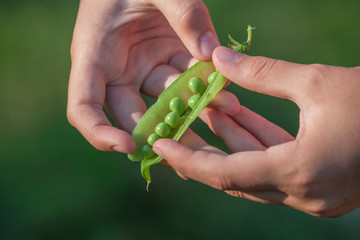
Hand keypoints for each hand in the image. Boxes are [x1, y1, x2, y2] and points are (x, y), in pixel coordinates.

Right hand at [67, 0, 224, 152]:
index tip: (127, 147)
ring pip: (166, 99)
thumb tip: (210, 53)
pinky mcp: (165, 59)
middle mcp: (116, 69)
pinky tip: (228, 90)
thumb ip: (183, 13)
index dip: (98, 132)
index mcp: (94, 55)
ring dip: (195, 107)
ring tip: (228, 106)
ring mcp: (142, 66)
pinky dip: (205, 86)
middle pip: (131, 114)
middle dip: (161, 131)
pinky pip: (186, 79)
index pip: (83, 107)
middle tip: (192, 147)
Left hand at [153, 46, 359, 216]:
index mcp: (300, 173)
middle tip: (181, 124)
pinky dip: (257, 145)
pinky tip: (239, 117)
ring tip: (210, 108)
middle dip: (206, 148)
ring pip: (256, 171)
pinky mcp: (322, 187)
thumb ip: (262, 73)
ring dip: (233, 142)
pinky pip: (276, 168)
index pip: (225, 174)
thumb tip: (218, 58)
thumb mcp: (317, 81)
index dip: (189, 160)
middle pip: (235, 176)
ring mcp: (314, 196)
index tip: (160, 147)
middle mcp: (304, 195)